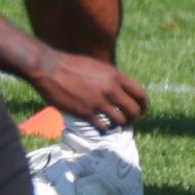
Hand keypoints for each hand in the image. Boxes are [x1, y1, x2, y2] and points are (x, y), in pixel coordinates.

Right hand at [26, 49, 146, 128]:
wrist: (50, 69)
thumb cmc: (73, 65)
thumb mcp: (100, 67)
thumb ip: (112, 78)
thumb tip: (120, 88)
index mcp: (116, 76)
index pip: (140, 94)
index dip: (144, 104)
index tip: (142, 109)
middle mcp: (111, 90)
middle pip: (134, 110)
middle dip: (136, 117)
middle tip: (131, 120)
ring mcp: (99, 102)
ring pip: (121, 120)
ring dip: (121, 124)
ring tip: (117, 125)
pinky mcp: (85, 112)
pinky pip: (102, 126)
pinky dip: (105, 129)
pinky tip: (102, 128)